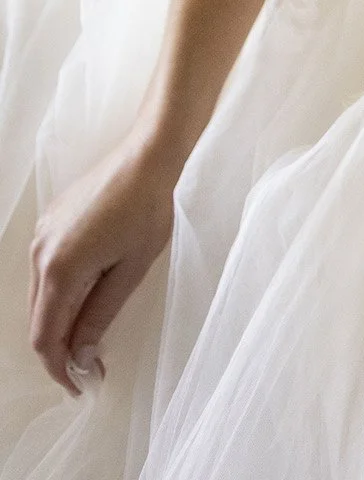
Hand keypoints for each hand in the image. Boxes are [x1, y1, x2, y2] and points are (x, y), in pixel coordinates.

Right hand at [29, 129, 177, 392]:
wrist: (147, 156)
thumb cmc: (148, 211)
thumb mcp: (130, 271)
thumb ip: (99, 316)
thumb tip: (80, 355)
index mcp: (59, 269)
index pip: (45, 337)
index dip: (60, 368)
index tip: (82, 385)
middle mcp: (40, 253)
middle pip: (38, 319)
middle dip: (60, 349)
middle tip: (91, 366)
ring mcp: (41, 235)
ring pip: (39, 296)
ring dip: (59, 321)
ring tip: (91, 335)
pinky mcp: (50, 222)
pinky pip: (45, 270)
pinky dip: (59, 293)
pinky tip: (85, 296)